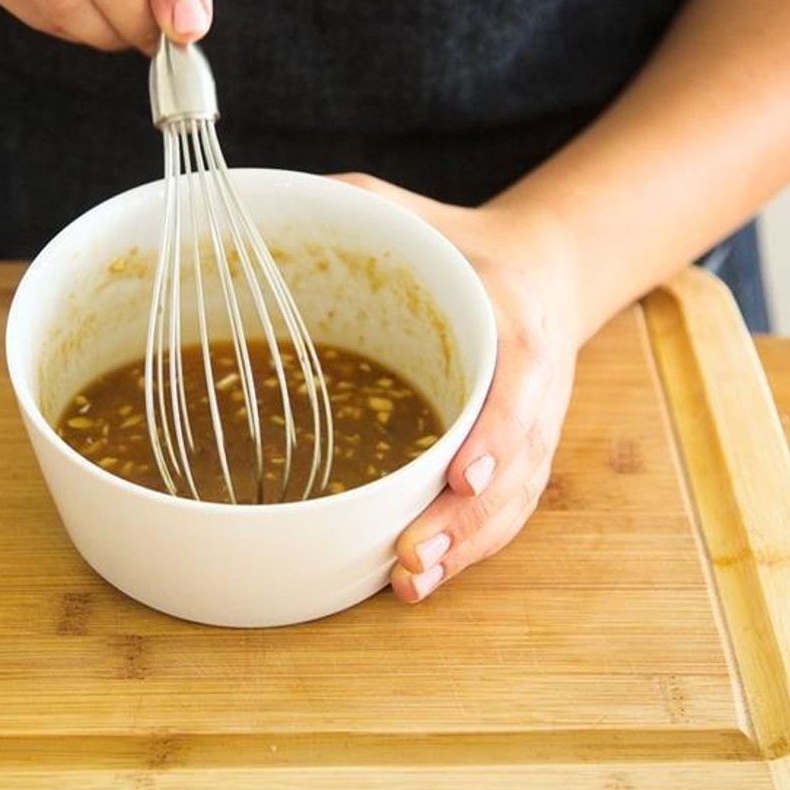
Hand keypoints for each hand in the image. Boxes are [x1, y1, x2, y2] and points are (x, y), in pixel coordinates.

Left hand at [331, 174, 578, 602]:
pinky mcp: (521, 456)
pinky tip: (421, 581)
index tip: (464, 474)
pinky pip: (504, 513)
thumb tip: (247, 210)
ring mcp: (532, 426)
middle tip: (410, 555)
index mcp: (511, 317)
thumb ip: (348, 206)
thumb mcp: (408, 209)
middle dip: (465, 517)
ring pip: (511, 502)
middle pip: (514, 463)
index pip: (517, 381)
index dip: (498, 432)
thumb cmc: (458, 244)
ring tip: (409, 583)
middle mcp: (532, 382)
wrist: (542, 270)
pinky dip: (469, 550)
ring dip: (463, 548)